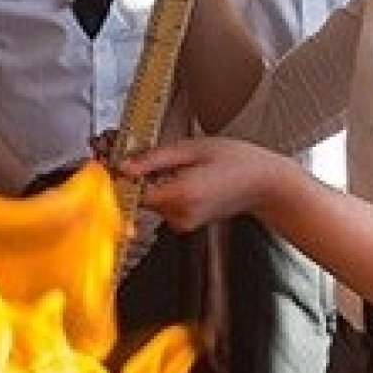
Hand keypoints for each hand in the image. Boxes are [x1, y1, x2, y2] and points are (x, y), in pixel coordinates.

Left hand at [120, 136, 288, 231]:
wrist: (266, 184)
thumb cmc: (238, 161)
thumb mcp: (192, 148)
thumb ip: (154, 158)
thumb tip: (123, 165)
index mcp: (180, 194)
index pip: (131, 191)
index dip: (116, 174)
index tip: (106, 159)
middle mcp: (179, 214)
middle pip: (138, 195)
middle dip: (134, 174)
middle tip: (134, 151)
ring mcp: (183, 222)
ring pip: (149, 200)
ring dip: (150, 181)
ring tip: (171, 162)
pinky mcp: (185, 223)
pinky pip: (162, 205)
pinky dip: (164, 189)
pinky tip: (180, 175)